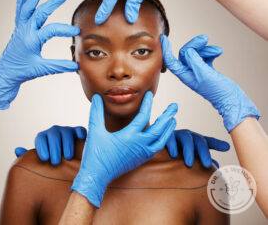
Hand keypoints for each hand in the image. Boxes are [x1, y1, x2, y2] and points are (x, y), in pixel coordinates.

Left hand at [0, 0, 79, 109]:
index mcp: (32, 40)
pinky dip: (21, 0)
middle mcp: (25, 31)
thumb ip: (59, 66)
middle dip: (54, 1)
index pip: (51, 30)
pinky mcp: (19, 28)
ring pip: (29, 8)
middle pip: (41, 12)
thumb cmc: (23, 71)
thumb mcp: (42, 69)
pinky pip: (20, 11)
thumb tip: (76, 66)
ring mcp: (21, 28)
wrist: (6, 72)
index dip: (65, 29)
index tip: (77, 32)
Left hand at [15, 125, 86, 164]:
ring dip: (67, 144)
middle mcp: (55, 132)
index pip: (41, 138)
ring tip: (67, 157)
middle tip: (55, 161)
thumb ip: (29, 156)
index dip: (42, 147)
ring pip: (66, 132)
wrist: (71, 164)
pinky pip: (79, 130)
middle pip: (53, 134)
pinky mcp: (79, 132)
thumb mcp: (41, 162)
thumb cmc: (53, 164)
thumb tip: (17, 150)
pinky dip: (80, 134)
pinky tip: (80, 141)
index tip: (45, 158)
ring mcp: (67, 131)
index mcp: (44, 138)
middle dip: (54, 148)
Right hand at [72, 91, 176, 206]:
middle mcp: (139, 145)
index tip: (149, 94)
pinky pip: (156, 149)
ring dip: (168, 129)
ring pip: (161, 140)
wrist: (96, 177)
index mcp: (129, 136)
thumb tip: (97, 97)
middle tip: (175, 106)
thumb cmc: (95, 155)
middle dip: (168, 116)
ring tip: (173, 120)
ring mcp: (141, 154)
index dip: (147, 104)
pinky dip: (162, 140)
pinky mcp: (140, 160)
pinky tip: (162, 136)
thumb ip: (96, 112)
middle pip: (159, 129)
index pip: (143, 116)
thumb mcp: (95, 131)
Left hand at [161, 34, 259, 131]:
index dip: (166, 49)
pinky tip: (218, 52)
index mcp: (184, 75)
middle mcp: (189, 73)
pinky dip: (211, 52)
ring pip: (196, 53)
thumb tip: (188, 51)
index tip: (164, 38)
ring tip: (217, 51)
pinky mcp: (206, 69)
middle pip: (185, 53)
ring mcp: (198, 71)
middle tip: (204, 38)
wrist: (231, 99)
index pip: (171, 61)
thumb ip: (195, 61)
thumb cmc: (218, 91)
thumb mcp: (205, 74)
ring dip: (206, 49)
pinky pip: (205, 56)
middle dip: (194, 45)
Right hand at [167, 129, 229, 167]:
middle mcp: (188, 136)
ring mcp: (177, 135)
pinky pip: (170, 138)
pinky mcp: (165, 136)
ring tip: (190, 163)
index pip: (208, 142)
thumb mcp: (192, 157)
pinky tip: (174, 154)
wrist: (156, 145)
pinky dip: (172, 145)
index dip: (217, 144)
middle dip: (203, 152)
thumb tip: (218, 167)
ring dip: (189, 150)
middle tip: (207, 165)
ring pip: (186, 138)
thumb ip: (204, 160)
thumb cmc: (177, 154)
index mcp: (196, 141)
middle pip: (199, 140)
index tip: (226, 148)